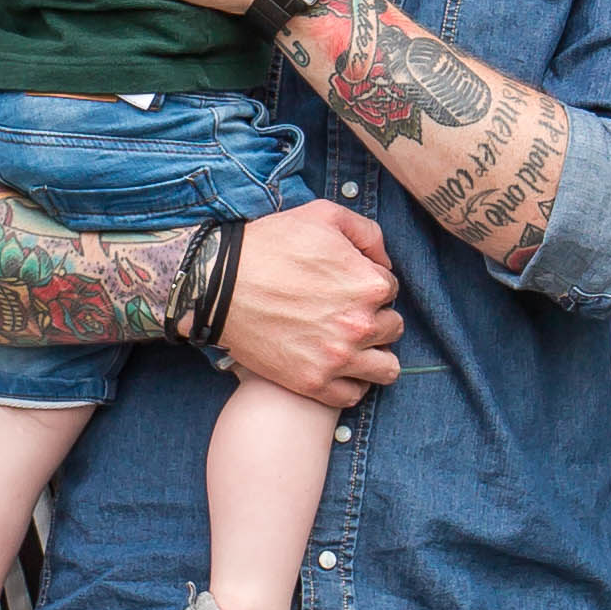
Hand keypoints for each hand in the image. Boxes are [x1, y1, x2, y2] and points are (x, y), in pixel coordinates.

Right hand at [221, 202, 401, 408]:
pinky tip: (337, 367)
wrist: (218, 285)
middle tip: (346, 313)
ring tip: (354, 346)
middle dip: (376, 318)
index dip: (368, 284)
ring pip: (386, 368)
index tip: (346, 285)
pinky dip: (351, 383)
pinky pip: (353, 395)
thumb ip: (366, 232)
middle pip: (392, 328)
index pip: (390, 289)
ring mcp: (338, 358)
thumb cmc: (269, 246)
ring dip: (374, 355)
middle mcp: (360, 325)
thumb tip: (384, 260)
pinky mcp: (313, 383)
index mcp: (369, 284)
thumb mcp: (322, 215)